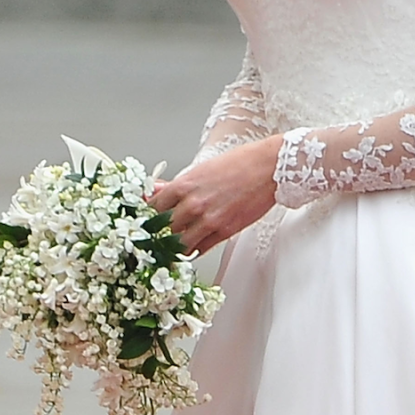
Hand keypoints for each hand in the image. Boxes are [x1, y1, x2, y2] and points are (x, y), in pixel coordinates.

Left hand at [150, 136, 282, 255]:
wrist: (267, 167)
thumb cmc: (239, 163)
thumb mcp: (201, 169)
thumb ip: (176, 184)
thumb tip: (154, 190)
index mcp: (184, 185)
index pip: (153, 208)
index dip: (148, 217)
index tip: (147, 222)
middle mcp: (193, 204)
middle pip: (163, 229)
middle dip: (158, 235)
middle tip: (155, 239)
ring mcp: (208, 220)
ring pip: (179, 244)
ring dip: (174, 247)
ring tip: (171, 248)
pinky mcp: (225, 231)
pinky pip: (200, 249)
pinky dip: (193, 251)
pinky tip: (191, 248)